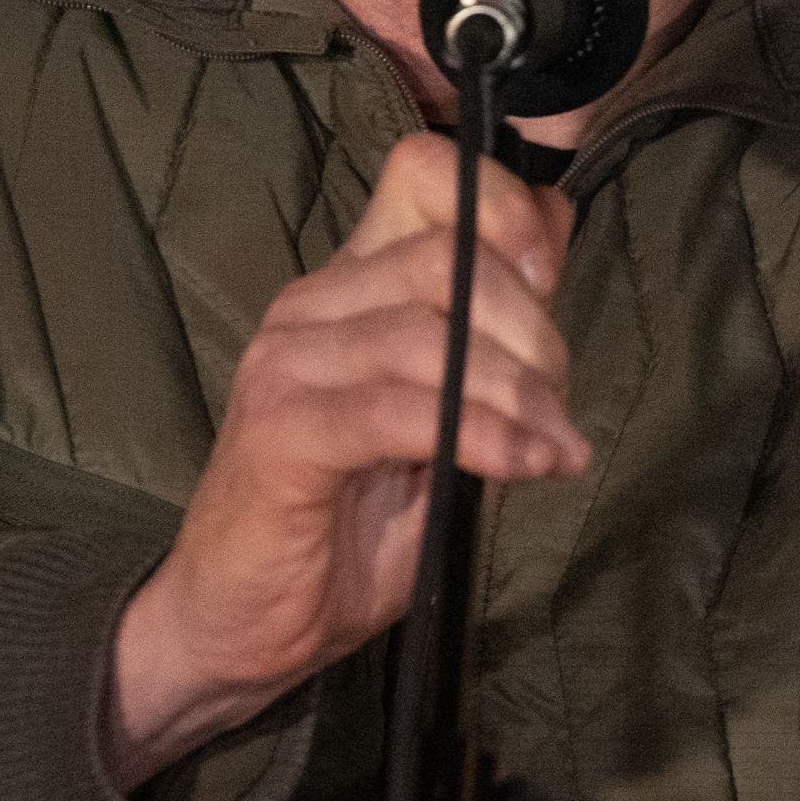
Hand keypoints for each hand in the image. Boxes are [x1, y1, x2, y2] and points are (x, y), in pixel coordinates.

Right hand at [100, 131, 587, 788]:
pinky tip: (523, 466)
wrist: (240, 625)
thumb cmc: (347, 527)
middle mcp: (312, 304)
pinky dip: (481, 433)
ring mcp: (288, 362)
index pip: (419, 175)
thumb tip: (557, 225)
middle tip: (559, 405)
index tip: (552, 271)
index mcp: (351, 286)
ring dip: (517, 391)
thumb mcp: (447, 417)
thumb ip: (492, 329)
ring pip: (429, 332)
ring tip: (554, 448)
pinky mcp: (280, 430)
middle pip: (444, 257)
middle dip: (530, 327)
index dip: (499, 202)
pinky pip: (400, 409)